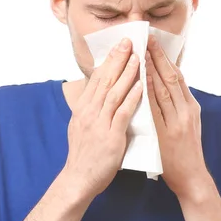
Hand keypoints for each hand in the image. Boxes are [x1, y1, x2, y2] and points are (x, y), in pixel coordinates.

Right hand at [63, 38, 142, 198]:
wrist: (78, 179)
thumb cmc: (84, 155)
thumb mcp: (80, 127)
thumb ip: (90, 110)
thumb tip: (98, 95)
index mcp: (83, 109)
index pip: (97, 79)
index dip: (108, 61)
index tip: (118, 46)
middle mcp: (89, 112)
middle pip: (105, 80)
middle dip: (118, 59)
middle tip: (128, 41)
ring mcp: (99, 124)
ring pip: (114, 92)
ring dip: (127, 73)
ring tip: (137, 57)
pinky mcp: (110, 136)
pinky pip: (123, 113)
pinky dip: (132, 97)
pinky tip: (141, 85)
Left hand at [145, 35, 210, 199]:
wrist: (191, 178)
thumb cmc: (184, 152)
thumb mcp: (186, 125)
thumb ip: (176, 107)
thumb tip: (160, 88)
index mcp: (191, 107)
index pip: (177, 76)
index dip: (165, 58)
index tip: (153, 43)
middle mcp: (187, 110)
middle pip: (172, 77)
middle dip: (158, 57)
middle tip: (146, 38)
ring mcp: (179, 121)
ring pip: (165, 89)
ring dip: (152, 69)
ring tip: (141, 52)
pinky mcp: (169, 133)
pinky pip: (156, 108)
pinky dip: (148, 92)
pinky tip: (140, 81)